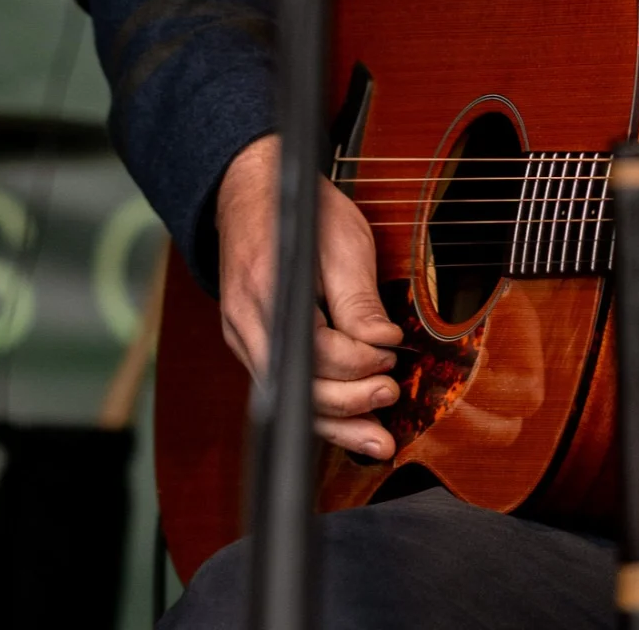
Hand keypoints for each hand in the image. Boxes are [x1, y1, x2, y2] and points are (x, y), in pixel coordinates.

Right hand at [215, 134, 408, 459]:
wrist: (254, 195)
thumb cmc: (303, 214)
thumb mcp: (342, 242)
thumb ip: (359, 298)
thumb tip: (382, 343)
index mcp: (266, 289)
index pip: (313, 349)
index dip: (357, 360)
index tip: (392, 352)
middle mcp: (245, 324)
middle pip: (297, 386)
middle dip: (350, 401)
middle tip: (393, 392)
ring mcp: (244, 341)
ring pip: (290, 399)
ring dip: (337, 426)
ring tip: (380, 443)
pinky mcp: (255, 350)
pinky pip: (288, 390)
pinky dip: (323, 411)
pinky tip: (354, 427)